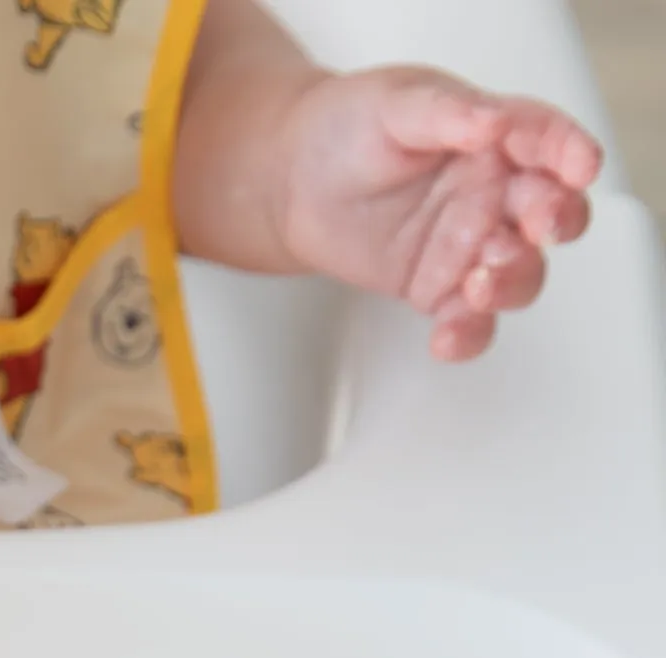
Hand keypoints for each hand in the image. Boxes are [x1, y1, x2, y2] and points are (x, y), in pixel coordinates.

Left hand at [278, 69, 601, 360]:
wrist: (292, 181)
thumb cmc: (349, 129)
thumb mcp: (398, 104)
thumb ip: (449, 113)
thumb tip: (493, 121)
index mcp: (498, 138)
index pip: (547, 142)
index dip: (569, 152)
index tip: (579, 167)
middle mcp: (493, 193)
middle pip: (548, 214)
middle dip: (554, 222)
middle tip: (537, 227)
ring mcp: (468, 244)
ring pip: (518, 273)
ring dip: (512, 282)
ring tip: (481, 283)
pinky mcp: (436, 287)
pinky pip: (467, 318)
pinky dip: (467, 333)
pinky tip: (448, 338)